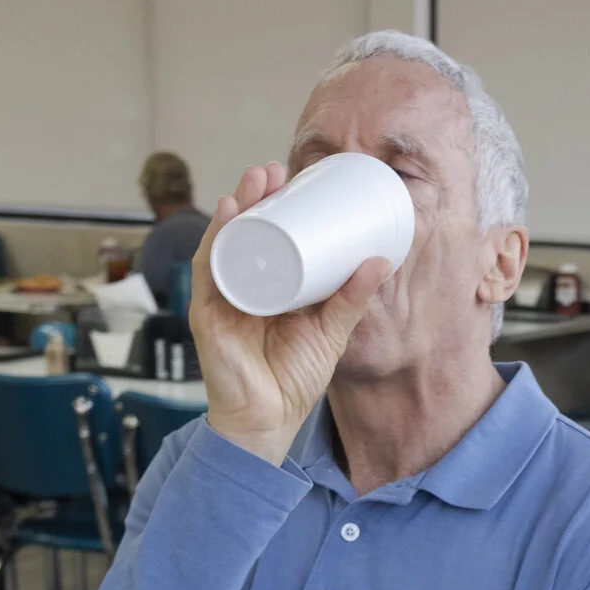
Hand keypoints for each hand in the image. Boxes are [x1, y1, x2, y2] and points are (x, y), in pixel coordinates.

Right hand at [189, 162, 391, 463]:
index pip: (267, 238)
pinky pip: (209, 270)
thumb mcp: (331, 332)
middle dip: (254, 196)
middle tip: (273, 169)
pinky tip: (229, 215)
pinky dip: (217, 241)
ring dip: (237, 208)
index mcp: (269, 288)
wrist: (270, 421)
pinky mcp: (208, 314)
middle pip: (243, 232)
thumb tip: (380, 261)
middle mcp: (242, 286)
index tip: (292, 177)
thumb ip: (352, 299)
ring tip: (254, 180)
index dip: (275, 206)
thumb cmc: (294, 380)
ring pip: (225, 242)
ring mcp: (223, 298)